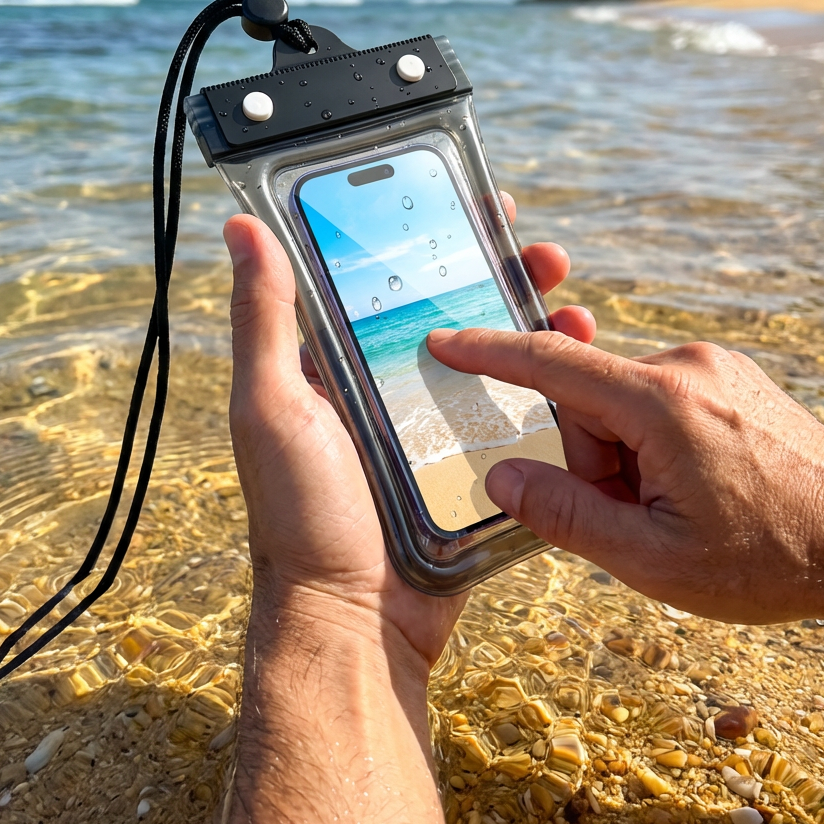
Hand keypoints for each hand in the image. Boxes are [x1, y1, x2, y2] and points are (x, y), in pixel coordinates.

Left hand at [221, 192, 593, 823]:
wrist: (357, 620)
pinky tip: (581, 371)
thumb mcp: (272, 406)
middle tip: (542, 253)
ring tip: (573, 304)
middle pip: (455, 311)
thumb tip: (242, 228)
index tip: (470, 203)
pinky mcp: (471, 465)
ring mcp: (434, 427)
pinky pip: (514, 416)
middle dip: (501, 274)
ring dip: (535, 325)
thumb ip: (264, 320)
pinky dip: (547, 390)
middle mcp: (389, 386)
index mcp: (341, 362)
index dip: (429, 235)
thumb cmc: (304, 514)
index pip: (389, 278)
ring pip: (495, 359)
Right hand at [426, 330, 823, 653]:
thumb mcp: (652, 558)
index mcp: (659, 403)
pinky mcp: (728, 376)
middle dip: (591, 459)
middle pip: (587, 399)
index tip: (443, 341)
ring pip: (623, 402)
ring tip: (675, 507)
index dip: (488, 352)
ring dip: (625, 454)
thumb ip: (565, 514)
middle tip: (636, 516)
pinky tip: (694, 485)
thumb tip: (501, 477)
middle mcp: (685, 365)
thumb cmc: (767, 559)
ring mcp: (712, 366)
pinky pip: (658, 399)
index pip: (550, 362)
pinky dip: (652, 440)